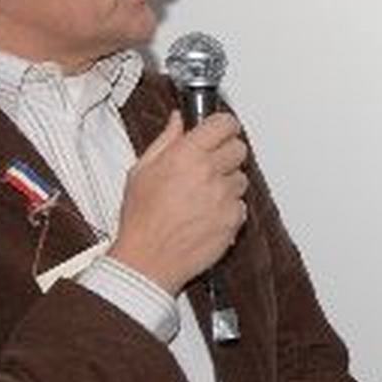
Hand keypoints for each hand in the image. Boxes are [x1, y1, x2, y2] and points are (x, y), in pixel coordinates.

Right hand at [109, 111, 249, 293]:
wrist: (148, 260)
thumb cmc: (141, 220)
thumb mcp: (141, 171)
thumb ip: (165, 141)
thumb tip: (177, 121)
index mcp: (185, 156)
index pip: (223, 124)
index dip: (223, 124)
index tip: (221, 128)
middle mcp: (208, 173)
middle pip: (238, 148)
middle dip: (226, 153)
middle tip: (210, 163)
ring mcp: (224, 197)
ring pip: (241, 178)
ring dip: (228, 183)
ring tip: (203, 195)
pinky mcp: (234, 219)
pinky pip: (241, 205)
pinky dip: (229, 208)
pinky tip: (208, 213)